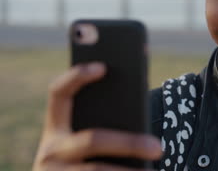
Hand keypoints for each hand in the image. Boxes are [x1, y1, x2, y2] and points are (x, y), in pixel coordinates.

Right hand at [32, 62, 161, 170]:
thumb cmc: (88, 158)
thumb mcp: (88, 140)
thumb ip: (105, 121)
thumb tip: (138, 101)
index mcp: (56, 128)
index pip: (59, 93)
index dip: (76, 76)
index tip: (103, 66)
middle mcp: (50, 150)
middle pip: (92, 140)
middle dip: (129, 143)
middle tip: (158, 148)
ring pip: (96, 169)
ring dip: (128, 170)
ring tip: (156, 164)